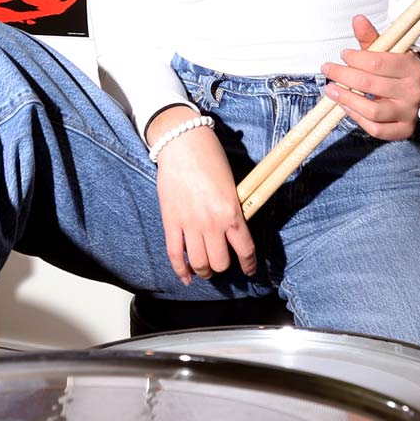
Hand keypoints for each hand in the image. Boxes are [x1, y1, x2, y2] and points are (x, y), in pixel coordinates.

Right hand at [149, 109, 256, 283]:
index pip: (245, 250)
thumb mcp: (232, 186)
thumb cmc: (210, 158)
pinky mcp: (171, 222)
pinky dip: (181, 270)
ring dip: (204, 270)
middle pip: (220, 263)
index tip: (248, 270)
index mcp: (232, 213)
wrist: (182, 144)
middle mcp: (212, 223)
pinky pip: (175, 254)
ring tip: (205, 268)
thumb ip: (234, 211)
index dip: (248, 265)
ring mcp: (189, 224)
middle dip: (222, 267)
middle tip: (221, 262)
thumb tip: (234, 231)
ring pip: (200, 263)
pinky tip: (186, 277)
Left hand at [319, 15, 419, 140]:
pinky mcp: (403, 129)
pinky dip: (357, 118)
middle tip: (328, 69)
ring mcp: (409, 112)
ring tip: (330, 89)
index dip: (355, 59)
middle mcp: (413, 91)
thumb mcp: (386, 49)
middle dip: (343, 76)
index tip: (343, 54)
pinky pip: (376, 129)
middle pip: (371, 85)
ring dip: (346, 99)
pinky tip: (345, 106)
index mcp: (411, 67)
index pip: (377, 63)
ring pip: (372, 110)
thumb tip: (357, 19)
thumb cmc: (395, 67)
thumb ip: (370, 37)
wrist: (415, 87)